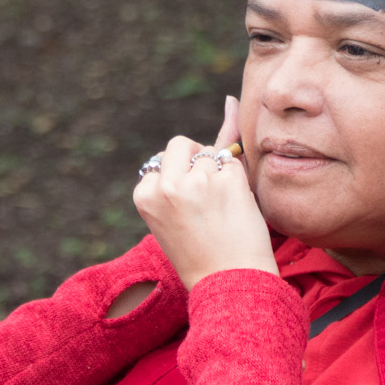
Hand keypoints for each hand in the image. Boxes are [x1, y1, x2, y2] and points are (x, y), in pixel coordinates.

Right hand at [134, 96, 277, 289]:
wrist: (230, 285)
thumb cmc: (206, 250)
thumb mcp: (182, 207)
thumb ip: (201, 152)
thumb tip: (232, 99)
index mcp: (144, 195)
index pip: (162, 162)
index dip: (182, 181)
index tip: (187, 212)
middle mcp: (165, 185)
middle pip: (182, 144)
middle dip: (198, 165)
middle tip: (206, 207)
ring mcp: (196, 181)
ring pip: (211, 152)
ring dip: (220, 174)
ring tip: (221, 213)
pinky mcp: (227, 180)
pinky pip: (236, 162)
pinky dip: (240, 181)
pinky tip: (236, 210)